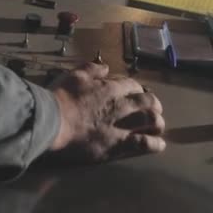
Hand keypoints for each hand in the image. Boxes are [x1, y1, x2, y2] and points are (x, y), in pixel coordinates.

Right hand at [48, 62, 164, 163]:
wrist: (53, 121)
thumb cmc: (61, 97)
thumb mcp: (74, 75)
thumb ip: (91, 69)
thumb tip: (105, 67)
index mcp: (111, 88)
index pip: (133, 86)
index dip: (137, 90)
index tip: (135, 94)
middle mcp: (121, 105)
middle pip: (149, 102)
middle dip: (154, 105)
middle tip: (152, 109)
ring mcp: (122, 125)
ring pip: (152, 121)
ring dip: (158, 123)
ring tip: (157, 127)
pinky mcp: (118, 144)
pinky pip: (144, 144)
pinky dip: (155, 144)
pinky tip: (159, 145)